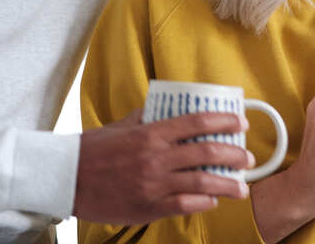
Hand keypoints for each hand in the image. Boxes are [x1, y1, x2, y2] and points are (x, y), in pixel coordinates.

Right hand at [72, 109, 253, 223]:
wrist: (66, 178)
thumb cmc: (92, 150)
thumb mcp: (121, 126)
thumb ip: (145, 118)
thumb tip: (165, 108)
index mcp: (151, 132)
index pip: (196, 122)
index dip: (223, 121)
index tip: (241, 123)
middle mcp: (156, 157)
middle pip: (206, 152)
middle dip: (234, 155)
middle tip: (248, 158)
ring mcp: (153, 183)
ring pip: (202, 182)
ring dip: (227, 184)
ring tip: (242, 187)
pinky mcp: (148, 206)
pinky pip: (184, 205)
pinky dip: (203, 203)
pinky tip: (213, 201)